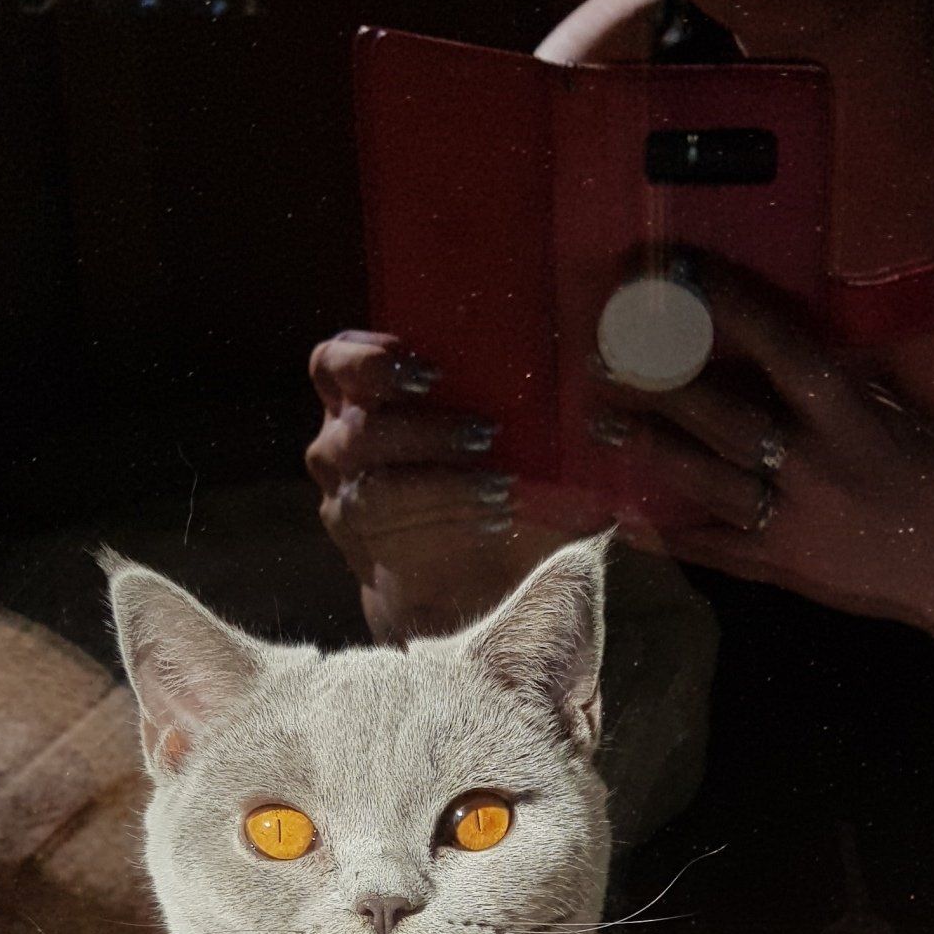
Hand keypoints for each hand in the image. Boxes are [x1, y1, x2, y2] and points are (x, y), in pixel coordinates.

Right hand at [306, 330, 534, 637]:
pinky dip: (447, 518)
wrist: (478, 574)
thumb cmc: (499, 480)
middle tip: (486, 430)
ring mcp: (346, 499)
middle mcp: (341, 445)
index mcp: (363, 399)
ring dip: (443, 479)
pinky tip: (495, 515)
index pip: (335, 363)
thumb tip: (598, 373)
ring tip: (502, 481)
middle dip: (421, 426)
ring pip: (371, 483)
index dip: (368, 358)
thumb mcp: (513, 433)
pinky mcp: (365, 547)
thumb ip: (530, 399)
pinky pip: (390, 530)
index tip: (431, 370)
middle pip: (353, 424)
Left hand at [590, 257, 933, 623]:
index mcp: (845, 411)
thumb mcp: (886, 413)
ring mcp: (791, 518)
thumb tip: (764, 351)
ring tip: (600, 422)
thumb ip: (826, 387)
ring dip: (650, 448)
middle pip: (721, 414)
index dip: (725, 305)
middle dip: (658, 385)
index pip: (777, 344)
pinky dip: (666, 535)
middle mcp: (811, 461)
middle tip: (602, 358)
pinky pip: (712, 547)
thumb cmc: (932, 476)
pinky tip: (623, 519)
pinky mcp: (782, 566)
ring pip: (705, 477)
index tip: (678, 272)